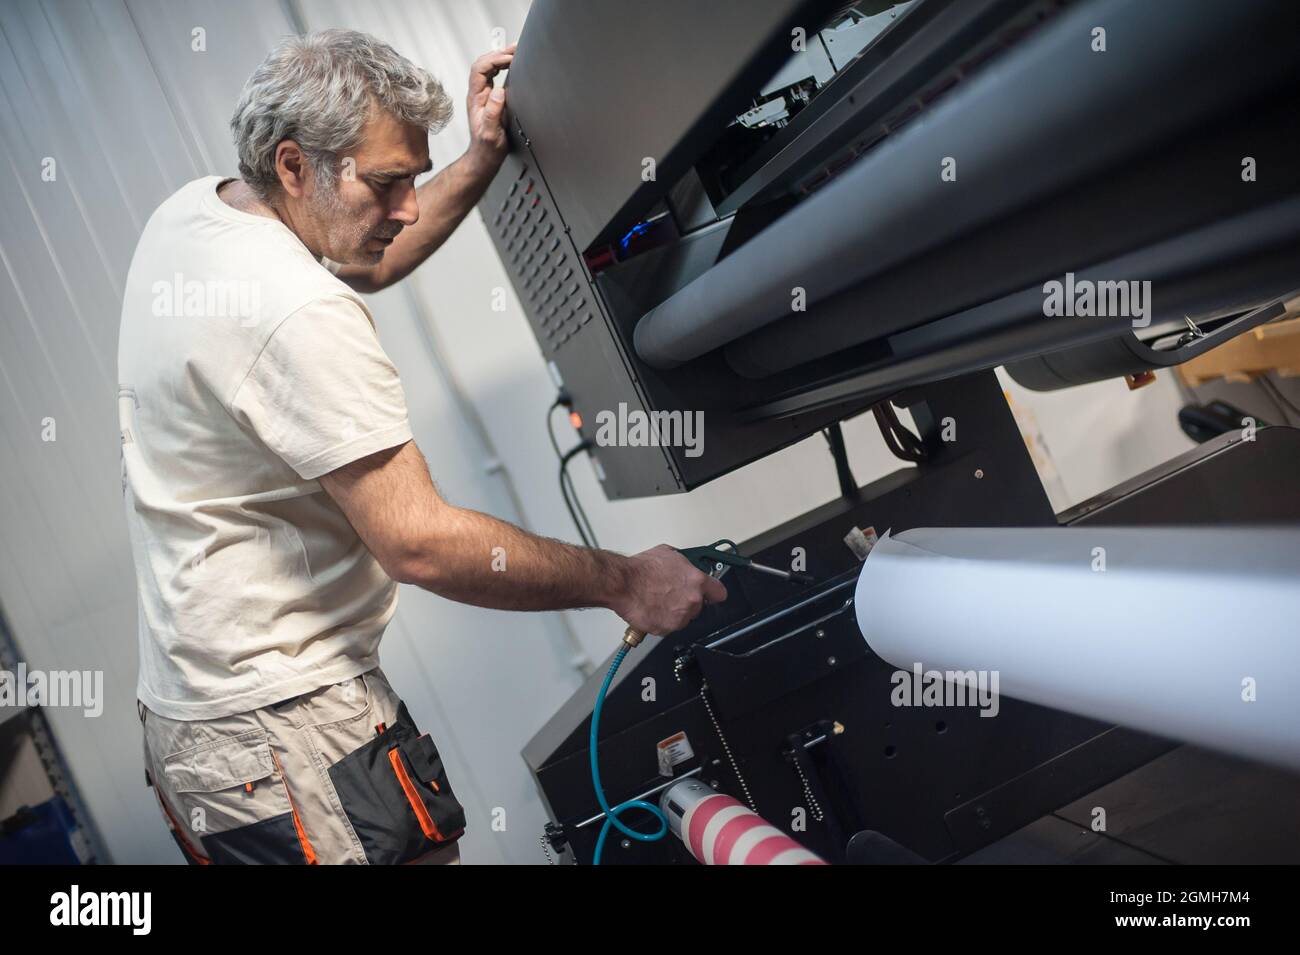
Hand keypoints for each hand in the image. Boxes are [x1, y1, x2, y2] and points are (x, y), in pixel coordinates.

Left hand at [464, 43, 515, 173]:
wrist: (485, 157)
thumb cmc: (487, 148)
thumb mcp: (491, 133)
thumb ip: (493, 112)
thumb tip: (499, 91)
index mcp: (476, 99)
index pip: (480, 69)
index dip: (494, 60)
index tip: (509, 59)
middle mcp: (478, 94)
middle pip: (483, 64)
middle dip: (498, 53)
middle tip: (514, 49)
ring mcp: (483, 95)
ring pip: (488, 68)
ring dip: (500, 57)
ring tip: (514, 51)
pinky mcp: (490, 99)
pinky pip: (493, 76)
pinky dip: (502, 66)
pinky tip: (511, 64)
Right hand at [614, 545, 728, 636]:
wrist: (624, 583)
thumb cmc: (641, 569)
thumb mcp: (668, 554)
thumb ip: (683, 564)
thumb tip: (684, 566)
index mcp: (697, 581)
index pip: (719, 593)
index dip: (713, 593)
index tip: (710, 594)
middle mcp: (692, 601)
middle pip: (698, 606)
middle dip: (688, 602)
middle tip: (672, 594)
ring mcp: (680, 617)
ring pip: (683, 618)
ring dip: (674, 612)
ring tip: (658, 601)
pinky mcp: (666, 629)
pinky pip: (668, 627)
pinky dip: (661, 621)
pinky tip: (651, 609)